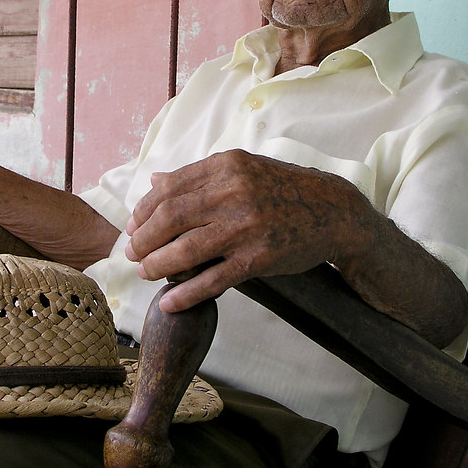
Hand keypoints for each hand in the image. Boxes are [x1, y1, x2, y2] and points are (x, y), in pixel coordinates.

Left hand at [124, 149, 369, 311]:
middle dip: (143, 239)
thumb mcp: (243, 169)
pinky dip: (185, 294)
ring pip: (185, 251)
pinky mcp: (258, 259)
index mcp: (227, 166)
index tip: (133, 224)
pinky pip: (212, 280)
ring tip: (145, 272)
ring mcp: (246, 228)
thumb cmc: (284, 189)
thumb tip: (154, 181)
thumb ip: (199, 176)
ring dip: (156, 265)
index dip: (143, 209)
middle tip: (132, 252)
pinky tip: (168, 301)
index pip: (169, 188)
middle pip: (170, 218)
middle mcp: (234, 193)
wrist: (335, 212)